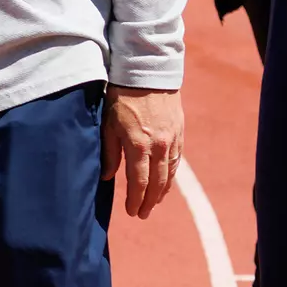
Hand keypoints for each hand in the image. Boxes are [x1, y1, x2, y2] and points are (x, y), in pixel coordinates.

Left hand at [101, 86, 183, 218]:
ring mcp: (171, 141)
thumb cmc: (121, 96)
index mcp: (139, 145)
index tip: (132, 212)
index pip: (139, 182)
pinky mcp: (179, 134)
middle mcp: (159, 147)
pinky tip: (165, 181)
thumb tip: (107, 176)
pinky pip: (176, 161)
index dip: (136, 200)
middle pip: (157, 183)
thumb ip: (109, 151)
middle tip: (142, 214)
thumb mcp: (108, 123)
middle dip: (149, 201)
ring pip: (169, 174)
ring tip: (153, 202)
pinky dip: (171, 175)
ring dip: (161, 191)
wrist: (148, 73)